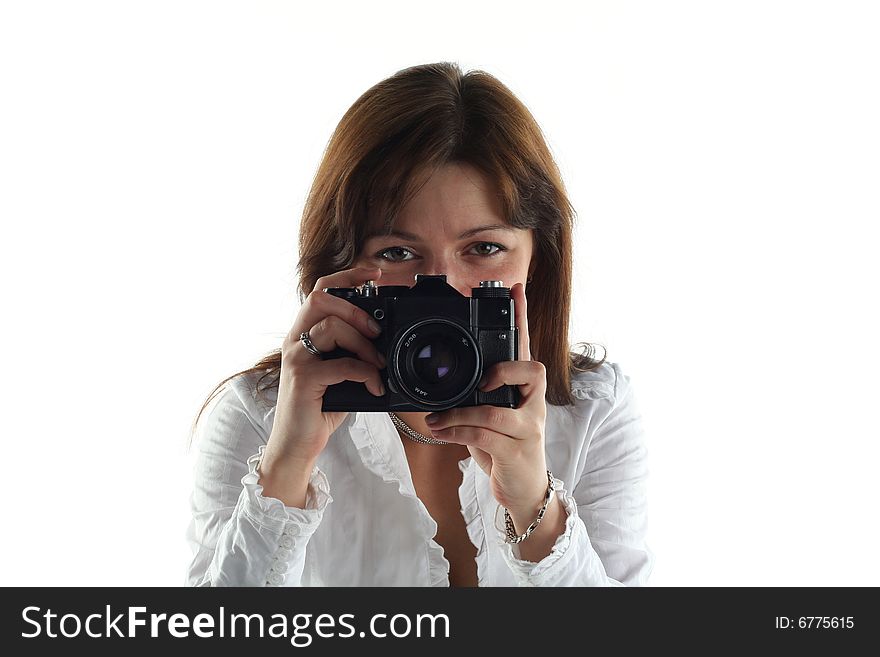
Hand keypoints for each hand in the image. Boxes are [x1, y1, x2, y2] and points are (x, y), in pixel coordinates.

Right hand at [267, 266, 386, 467]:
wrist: (297, 444)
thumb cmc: (320, 407)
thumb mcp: (340, 372)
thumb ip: (353, 351)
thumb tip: (385, 340)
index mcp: (304, 333)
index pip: (320, 291)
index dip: (347, 276)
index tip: (373, 274)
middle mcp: (295, 340)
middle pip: (320, 298)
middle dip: (355, 309)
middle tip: (376, 332)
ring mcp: (296, 358)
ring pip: (331, 327)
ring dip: (363, 344)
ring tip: (378, 364)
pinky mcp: (303, 378)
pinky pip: (340, 364)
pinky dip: (365, 373)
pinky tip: (374, 386)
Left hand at [425, 282, 549, 520]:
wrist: (523, 490)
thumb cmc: (504, 447)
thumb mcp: (491, 414)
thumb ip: (477, 394)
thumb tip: (444, 380)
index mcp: (525, 389)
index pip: (525, 346)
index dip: (521, 317)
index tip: (515, 289)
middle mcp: (533, 404)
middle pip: (531, 370)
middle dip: (503, 371)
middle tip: (480, 382)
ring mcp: (529, 427)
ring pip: (496, 410)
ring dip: (460, 414)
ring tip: (436, 419)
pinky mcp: (518, 451)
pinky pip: (485, 434)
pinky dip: (457, 432)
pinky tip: (440, 431)